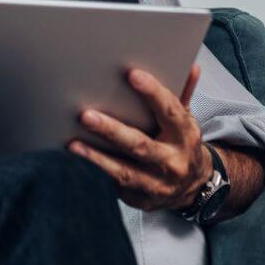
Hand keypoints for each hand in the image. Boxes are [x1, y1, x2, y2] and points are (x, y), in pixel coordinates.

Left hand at [68, 65, 212, 211]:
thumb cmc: (179, 144)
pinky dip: (94, 172)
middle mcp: (172, 161)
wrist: (193, 187)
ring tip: (72, 143)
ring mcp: (156, 184)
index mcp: (185, 135)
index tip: (132, 74)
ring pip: (124, 171)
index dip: (153, 93)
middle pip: (140, 145)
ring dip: (96, 157)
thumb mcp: (184, 120)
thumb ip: (182, 94)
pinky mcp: (140, 198)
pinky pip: (114, 186)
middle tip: (85, 115)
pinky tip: (74, 159)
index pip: (170, 111)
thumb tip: (190, 66)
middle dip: (112, 131)